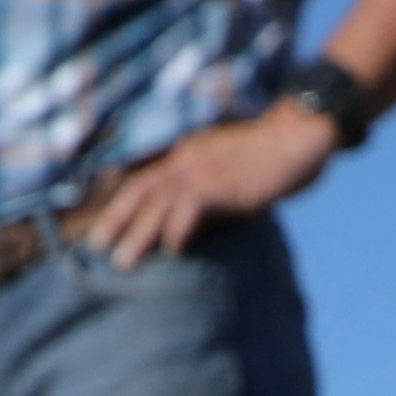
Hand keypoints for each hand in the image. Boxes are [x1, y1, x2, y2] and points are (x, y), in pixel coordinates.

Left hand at [73, 101, 335, 265]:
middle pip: (139, 189)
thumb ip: (217, 188)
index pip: (145, 175)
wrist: (300, 133)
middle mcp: (187, 158)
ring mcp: (202, 170)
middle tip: (94, 246)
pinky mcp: (220, 185)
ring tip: (120, 262)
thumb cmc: (278, 152)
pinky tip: (172, 252)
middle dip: (114, 218)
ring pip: (156, 203)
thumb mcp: (236, 166)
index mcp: (189, 152)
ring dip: (136, 235)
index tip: (104, 219)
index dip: (121, 198)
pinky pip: (188, 210)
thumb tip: (211, 213)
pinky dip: (177, 231)